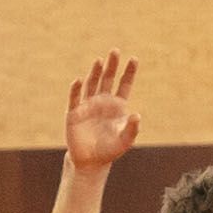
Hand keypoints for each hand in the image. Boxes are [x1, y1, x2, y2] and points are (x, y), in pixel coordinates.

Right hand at [61, 51, 141, 174]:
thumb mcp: (125, 141)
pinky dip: (76, 89)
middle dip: (111, 65)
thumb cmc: (109, 150)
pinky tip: (79, 80)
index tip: (134, 58)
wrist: (90, 162)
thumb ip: (132, 129)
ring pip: (92, 84)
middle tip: (115, 50)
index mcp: (117, 105)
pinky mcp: (74, 112)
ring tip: (99, 61)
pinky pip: (75, 98)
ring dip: (95, 72)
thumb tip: (137, 115)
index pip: (124, 84)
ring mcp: (88, 105)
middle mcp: (102, 101)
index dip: (129, 72)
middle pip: (107, 79)